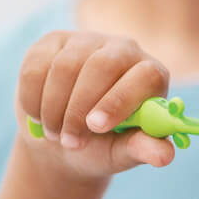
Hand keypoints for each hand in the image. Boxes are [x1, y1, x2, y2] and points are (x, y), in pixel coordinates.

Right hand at [16, 30, 174, 178]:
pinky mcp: (52, 42)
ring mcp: (87, 41)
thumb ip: (142, 149)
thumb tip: (165, 156)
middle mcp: (124, 50)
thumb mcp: (122, 152)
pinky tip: (40, 116)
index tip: (96, 127)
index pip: (145, 74)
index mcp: (151, 75)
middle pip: (103, 65)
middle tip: (70, 141)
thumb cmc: (102, 144)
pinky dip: (32, 100)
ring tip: (57, 135)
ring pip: (65, 67)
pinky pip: (36, 67)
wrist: (61, 138)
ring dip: (54, 109)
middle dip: (80, 108)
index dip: (120, 99)